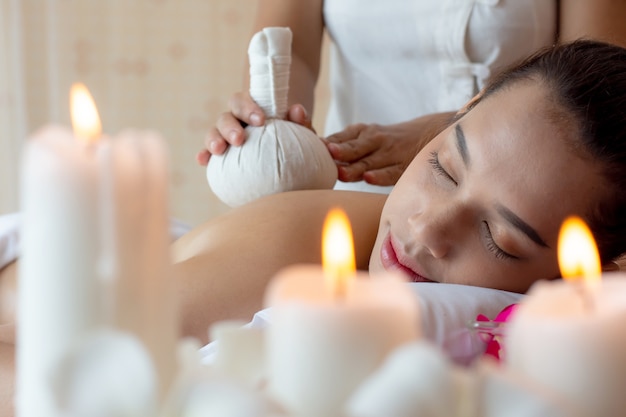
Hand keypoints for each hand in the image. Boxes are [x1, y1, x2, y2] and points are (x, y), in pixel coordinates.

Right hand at [197, 92, 313, 165]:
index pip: (243, 101)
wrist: (285, 149)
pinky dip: (204, 154)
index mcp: (251, 109)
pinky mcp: (221, 153)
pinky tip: (203, 160)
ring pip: (214, 132)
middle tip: (239, 139)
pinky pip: (209, 153)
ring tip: (219, 150)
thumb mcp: (299, 128)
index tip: (260, 120)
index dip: (248, 108)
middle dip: (230, 126)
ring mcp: (225, 136)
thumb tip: (297, 111)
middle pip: (225, 117)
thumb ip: (301, 121)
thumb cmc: (291, 135)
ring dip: (213, 139)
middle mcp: (235, 120)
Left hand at [324, 113, 454, 185]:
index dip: (327, 143)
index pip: (341, 137)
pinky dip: (380, 176)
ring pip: (369, 162)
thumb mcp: (364, 137)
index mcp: (361, 131)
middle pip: (354, 147)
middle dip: (340, 151)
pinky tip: (369, 179)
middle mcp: (374, 139)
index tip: (314, 147)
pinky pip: (390, 173)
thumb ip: (342, 146)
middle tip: (327, 154)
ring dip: (355, 167)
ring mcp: (389, 153)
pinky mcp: (402, 167)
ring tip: (342, 172)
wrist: (426, 134)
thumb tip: (311, 156)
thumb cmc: (383, 142)